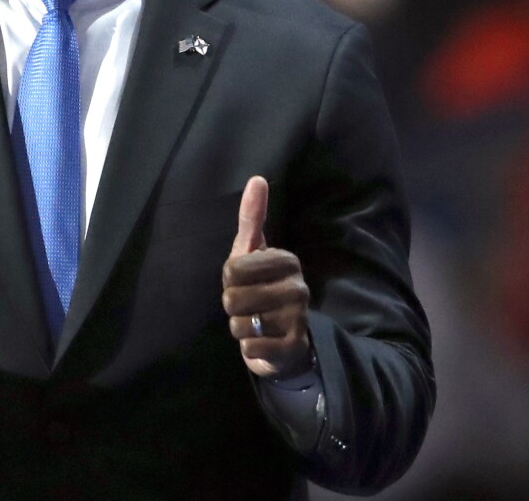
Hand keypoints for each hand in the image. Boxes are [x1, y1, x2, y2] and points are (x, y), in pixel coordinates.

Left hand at [222, 176, 313, 379]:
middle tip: (249, 304)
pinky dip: (249, 348)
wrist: (283, 338)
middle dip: (232, 306)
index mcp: (287, 260)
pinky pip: (250, 348)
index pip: (231, 269)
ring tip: (255, 322)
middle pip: (232, 298)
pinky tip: (263, 341)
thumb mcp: (253, 251)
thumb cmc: (261, 287)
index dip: (229, 280)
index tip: (244, 281)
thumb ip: (252, 217)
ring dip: (240, 328)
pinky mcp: (294, 347)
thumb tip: (257, 179)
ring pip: (239, 325)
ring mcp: (299, 318)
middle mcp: (299, 287)